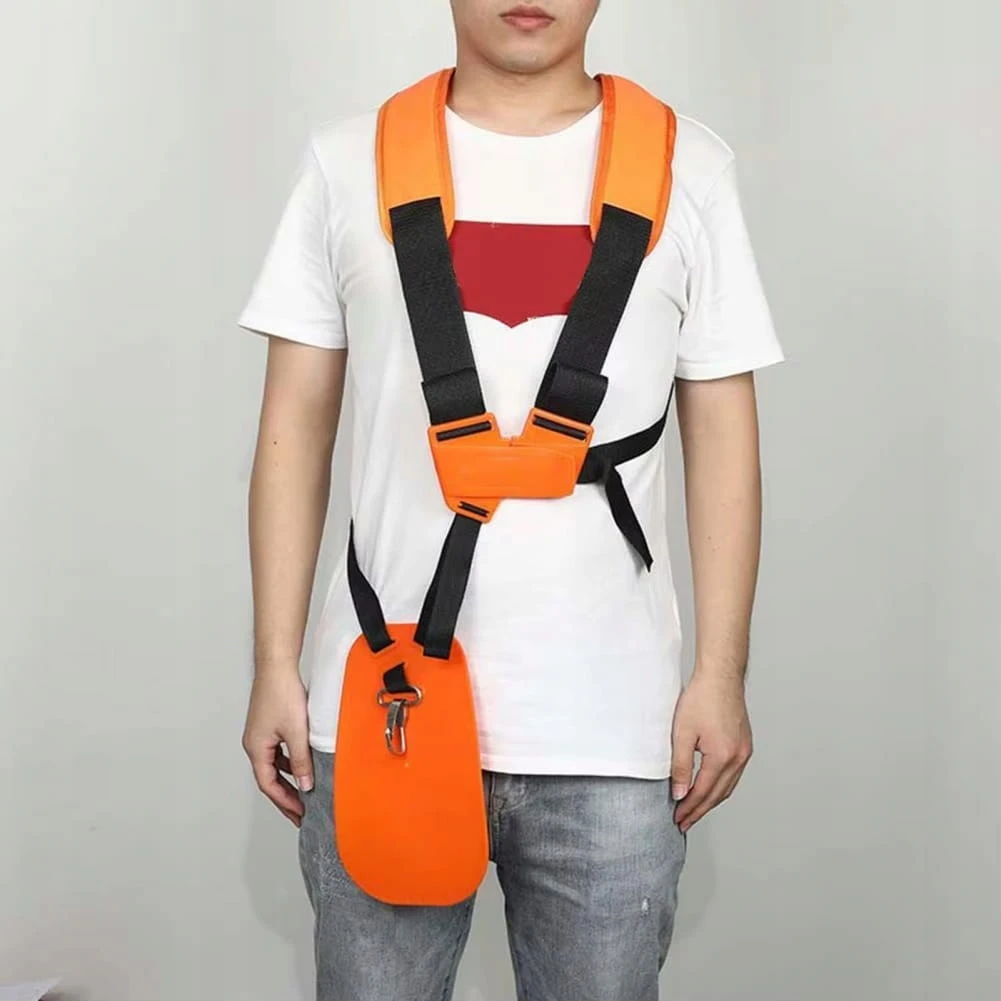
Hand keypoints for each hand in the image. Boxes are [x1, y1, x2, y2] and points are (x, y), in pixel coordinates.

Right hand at [242, 669, 313, 826]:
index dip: (284, 801)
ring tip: (304, 792)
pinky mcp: (268, 724)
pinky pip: (278, 751)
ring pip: (274, 765)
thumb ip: (302, 760)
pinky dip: (289, 762)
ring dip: (288, 779)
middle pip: (269, 778)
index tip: (299, 814)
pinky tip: (303, 763)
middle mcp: (254, 743)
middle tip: (300, 812)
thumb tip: (305, 785)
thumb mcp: (297, 732)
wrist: (277, 666)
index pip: (268, 785)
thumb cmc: (282, 693)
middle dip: (285, 796)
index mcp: (256, 748)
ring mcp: (260, 734)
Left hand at [671, 670, 752, 833]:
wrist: (721, 676)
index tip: (677, 818)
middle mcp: (738, 757)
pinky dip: (720, 786)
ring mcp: (744, 751)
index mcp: (723, 756)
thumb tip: (679, 793)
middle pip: (718, 794)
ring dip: (711, 801)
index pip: (703, 792)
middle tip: (684, 821)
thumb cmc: (702, 698)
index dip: (689, 808)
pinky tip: (709, 788)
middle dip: (700, 810)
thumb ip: (680, 766)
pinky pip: (733, 774)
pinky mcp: (744, 744)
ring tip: (695, 810)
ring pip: (728, 787)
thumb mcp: (682, 733)